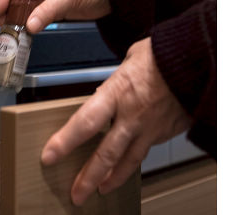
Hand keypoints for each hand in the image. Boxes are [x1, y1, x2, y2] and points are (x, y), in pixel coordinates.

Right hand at [0, 0, 110, 32]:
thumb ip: (48, 10)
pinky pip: (38, 16)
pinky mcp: (55, 9)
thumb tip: (30, 25)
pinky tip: (27, 30)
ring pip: (27, 7)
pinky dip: (31, 23)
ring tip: (12, 29)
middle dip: (9, 8)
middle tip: (3, 22)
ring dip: (19, 18)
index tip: (0, 7)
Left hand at [40, 38, 192, 205]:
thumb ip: (116, 80)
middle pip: (106, 153)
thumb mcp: (131, 58)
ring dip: (111, 179)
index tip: (50, 155)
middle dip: (88, 177)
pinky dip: (133, 163)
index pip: (85, 122)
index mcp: (118, 92)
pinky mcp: (166, 132)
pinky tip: (125, 169)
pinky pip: (145, 151)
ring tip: (100, 190)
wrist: (198, 60)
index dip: (65, 142)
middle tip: (76, 194)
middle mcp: (133, 115)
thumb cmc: (165, 53)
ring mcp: (151, 127)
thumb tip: (109, 89)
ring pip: (128, 161)